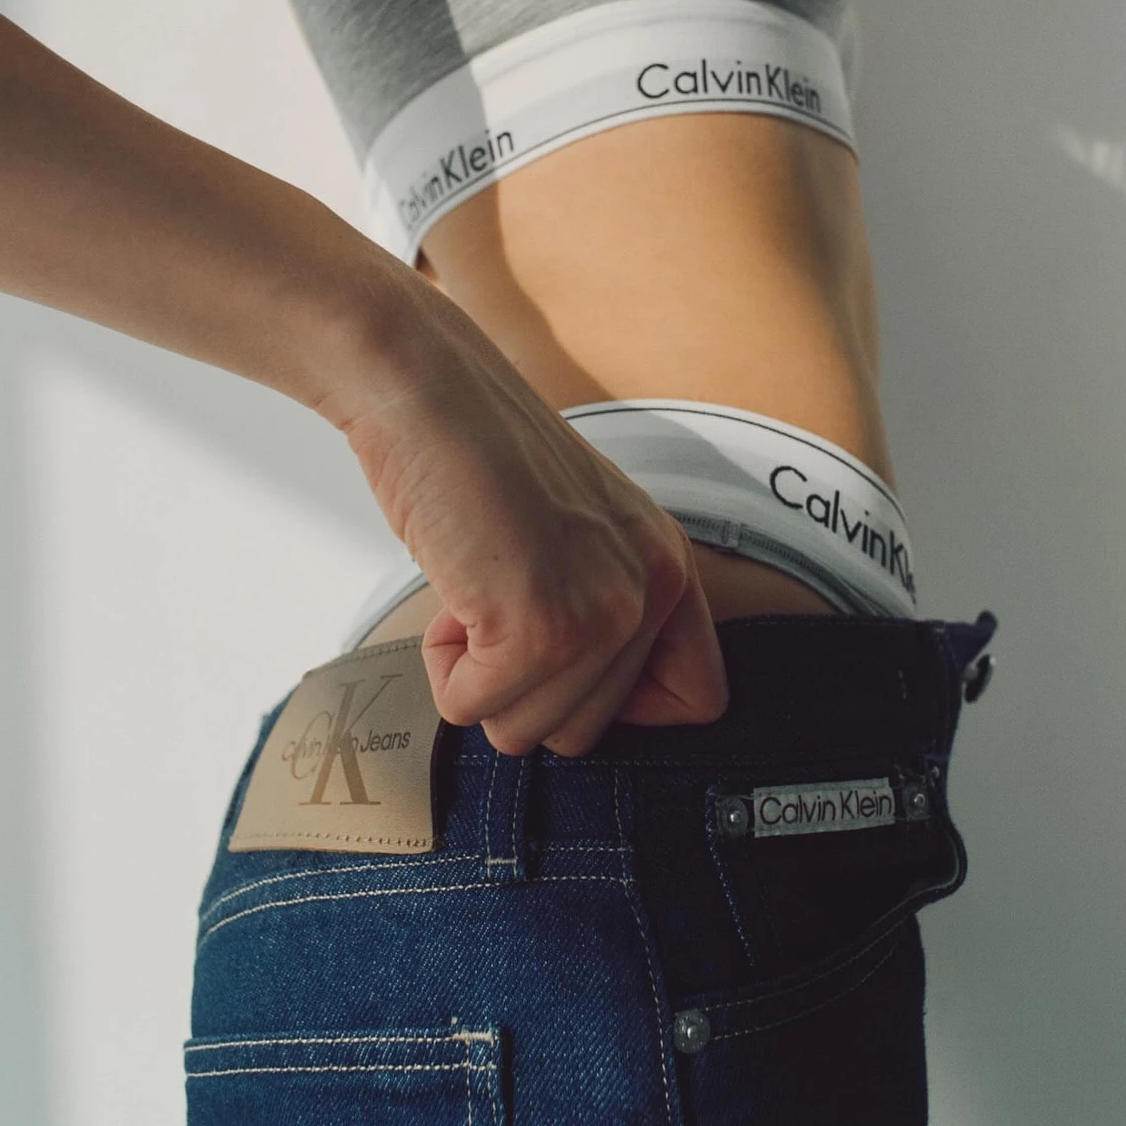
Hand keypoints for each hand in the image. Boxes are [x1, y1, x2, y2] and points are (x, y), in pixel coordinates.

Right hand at [333, 278, 729, 756]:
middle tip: (494, 608)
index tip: (564, 668)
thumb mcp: (582, 534)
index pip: (698, 700)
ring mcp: (600, 612)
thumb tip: (574, 710)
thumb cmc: (482, 458)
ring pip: (525, 731)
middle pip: (585, 732)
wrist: (427, 393)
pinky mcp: (537, 628)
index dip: (621, 706)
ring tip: (472, 595)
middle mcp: (651, 591)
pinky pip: (474, 708)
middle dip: (520, 689)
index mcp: (671, 565)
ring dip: (477, 678)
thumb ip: (604, 608)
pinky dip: (443, 671)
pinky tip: (450, 601)